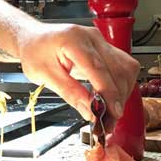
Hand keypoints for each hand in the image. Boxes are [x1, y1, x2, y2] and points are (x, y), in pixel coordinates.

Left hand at [17, 23, 139, 131]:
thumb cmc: (35, 53)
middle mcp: (91, 38)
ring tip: (109, 114)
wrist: (34, 39)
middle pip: (118, 69)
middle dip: (117, 99)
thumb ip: (69, 92)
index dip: (108, 92)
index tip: (112, 112)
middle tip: (108, 122)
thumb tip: (90, 111)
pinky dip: (120, 86)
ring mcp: (101, 41)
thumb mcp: (44, 75)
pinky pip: (123, 67)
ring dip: (122, 93)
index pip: (98, 68)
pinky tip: (110, 99)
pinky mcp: (105, 48)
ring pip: (126, 68)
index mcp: (73, 40)